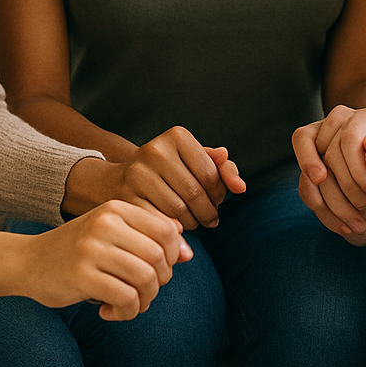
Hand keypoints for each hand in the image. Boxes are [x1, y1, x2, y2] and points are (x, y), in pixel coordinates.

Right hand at [0, 200, 190, 320]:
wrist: (27, 262)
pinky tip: (109, 311)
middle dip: (159, 282)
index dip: (172, 256)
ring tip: (129, 305)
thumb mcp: (112, 234)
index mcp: (117, 209)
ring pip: (146, 279)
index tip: (158, 271)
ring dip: (144, 300)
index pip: (168, 231)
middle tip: (143, 292)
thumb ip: (148, 238)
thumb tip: (188, 254)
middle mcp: (106, 224)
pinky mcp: (82, 276)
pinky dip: (127, 312)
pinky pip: (127, 299)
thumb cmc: (78, 251)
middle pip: (160, 257)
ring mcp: (93, 248)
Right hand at [116, 126, 246, 229]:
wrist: (125, 178)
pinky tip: (178, 229)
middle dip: (209, 211)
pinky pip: (158, 220)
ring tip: (196, 222)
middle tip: (211, 219)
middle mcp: (154, 150)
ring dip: (193, 222)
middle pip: (195, 193)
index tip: (218, 200)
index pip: (211, 174)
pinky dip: (173, 230)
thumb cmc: (172, 169)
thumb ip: (222, 168)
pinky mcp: (126, 196)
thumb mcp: (197, 161)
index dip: (220, 193)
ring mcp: (137, 173)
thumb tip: (240, 186)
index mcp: (177, 136)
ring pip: (178, 209)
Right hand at [292, 105, 365, 244]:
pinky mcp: (308, 164)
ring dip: (334, 204)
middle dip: (349, 189)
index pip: (350, 137)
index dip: (360, 169)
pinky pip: (305, 187)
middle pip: (328, 153)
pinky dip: (323, 210)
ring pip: (311, 172)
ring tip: (358, 223)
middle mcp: (341, 122)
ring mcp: (320, 142)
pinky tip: (343, 224)